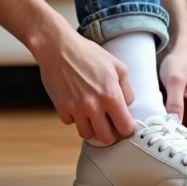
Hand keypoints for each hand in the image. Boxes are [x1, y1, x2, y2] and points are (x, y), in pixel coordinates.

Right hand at [32, 26, 137, 145]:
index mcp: (111, 95)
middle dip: (110, 133)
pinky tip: (76, 105)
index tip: (124, 125)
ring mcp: (76, 108)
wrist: (58, 47)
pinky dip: (74, 118)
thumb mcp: (117, 65)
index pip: (125, 127)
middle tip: (108, 123)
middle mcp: (94, 105)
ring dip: (91, 128)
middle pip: (106, 138)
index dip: (127, 128)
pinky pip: (70, 123)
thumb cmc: (88, 53)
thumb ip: (127, 88)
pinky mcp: (61, 107)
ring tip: (92, 116)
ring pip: (87, 135)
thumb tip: (128, 106)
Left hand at [158, 42, 186, 135]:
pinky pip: (180, 124)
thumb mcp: (174, 80)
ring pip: (186, 130)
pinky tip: (159, 128)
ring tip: (158, 134)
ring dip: (174, 133)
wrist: (177, 55)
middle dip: (179, 136)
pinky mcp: (186, 112)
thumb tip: (174, 124)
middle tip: (161, 139)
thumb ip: (175, 102)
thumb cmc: (178, 63)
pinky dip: (171, 127)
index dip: (186, 136)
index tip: (169, 141)